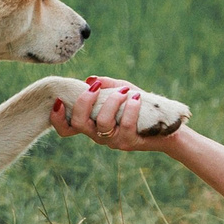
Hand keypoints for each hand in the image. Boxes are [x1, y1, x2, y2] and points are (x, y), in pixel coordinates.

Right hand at [49, 76, 188, 151]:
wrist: (166, 127)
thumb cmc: (140, 106)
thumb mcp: (122, 91)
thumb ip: (107, 86)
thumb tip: (90, 80)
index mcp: (91, 124)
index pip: (65, 129)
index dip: (56, 118)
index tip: (58, 101)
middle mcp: (98, 135)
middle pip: (78, 124)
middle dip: (83, 102)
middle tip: (94, 88)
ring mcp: (112, 141)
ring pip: (102, 123)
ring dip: (112, 102)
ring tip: (125, 91)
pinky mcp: (129, 142)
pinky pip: (125, 126)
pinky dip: (130, 108)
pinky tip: (136, 97)